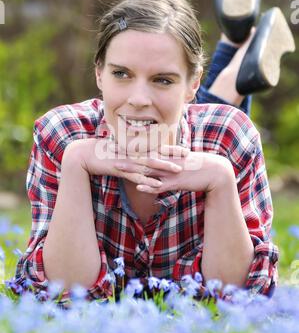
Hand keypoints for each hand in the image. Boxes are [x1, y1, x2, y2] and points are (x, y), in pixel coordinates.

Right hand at [62, 139, 189, 189]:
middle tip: (188, 156)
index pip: (157, 147)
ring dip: (164, 167)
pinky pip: (137, 176)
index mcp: (135, 148)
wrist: (85, 154)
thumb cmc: (103, 153)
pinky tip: (156, 185)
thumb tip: (142, 157)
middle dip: (173, 155)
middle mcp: (134, 153)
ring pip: (150, 164)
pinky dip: (147, 181)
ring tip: (177, 170)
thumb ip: (132, 154)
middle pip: (158, 153)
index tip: (185, 149)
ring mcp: (128, 161)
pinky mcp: (121, 169)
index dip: (172, 148)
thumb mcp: (121, 152)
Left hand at [115, 145, 234, 193]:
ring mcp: (170, 172)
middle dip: (126, 155)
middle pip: (142, 157)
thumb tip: (162, 159)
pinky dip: (149, 186)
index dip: (130, 148)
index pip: (145, 150)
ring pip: (147, 170)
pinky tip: (138, 186)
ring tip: (117, 167)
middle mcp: (166, 161)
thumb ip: (171, 159)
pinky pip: (160, 185)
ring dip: (132, 169)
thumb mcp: (183, 160)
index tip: (117, 146)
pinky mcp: (176, 182)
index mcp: (167, 155)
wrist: (215, 172)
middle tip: (110, 152)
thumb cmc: (199, 167)